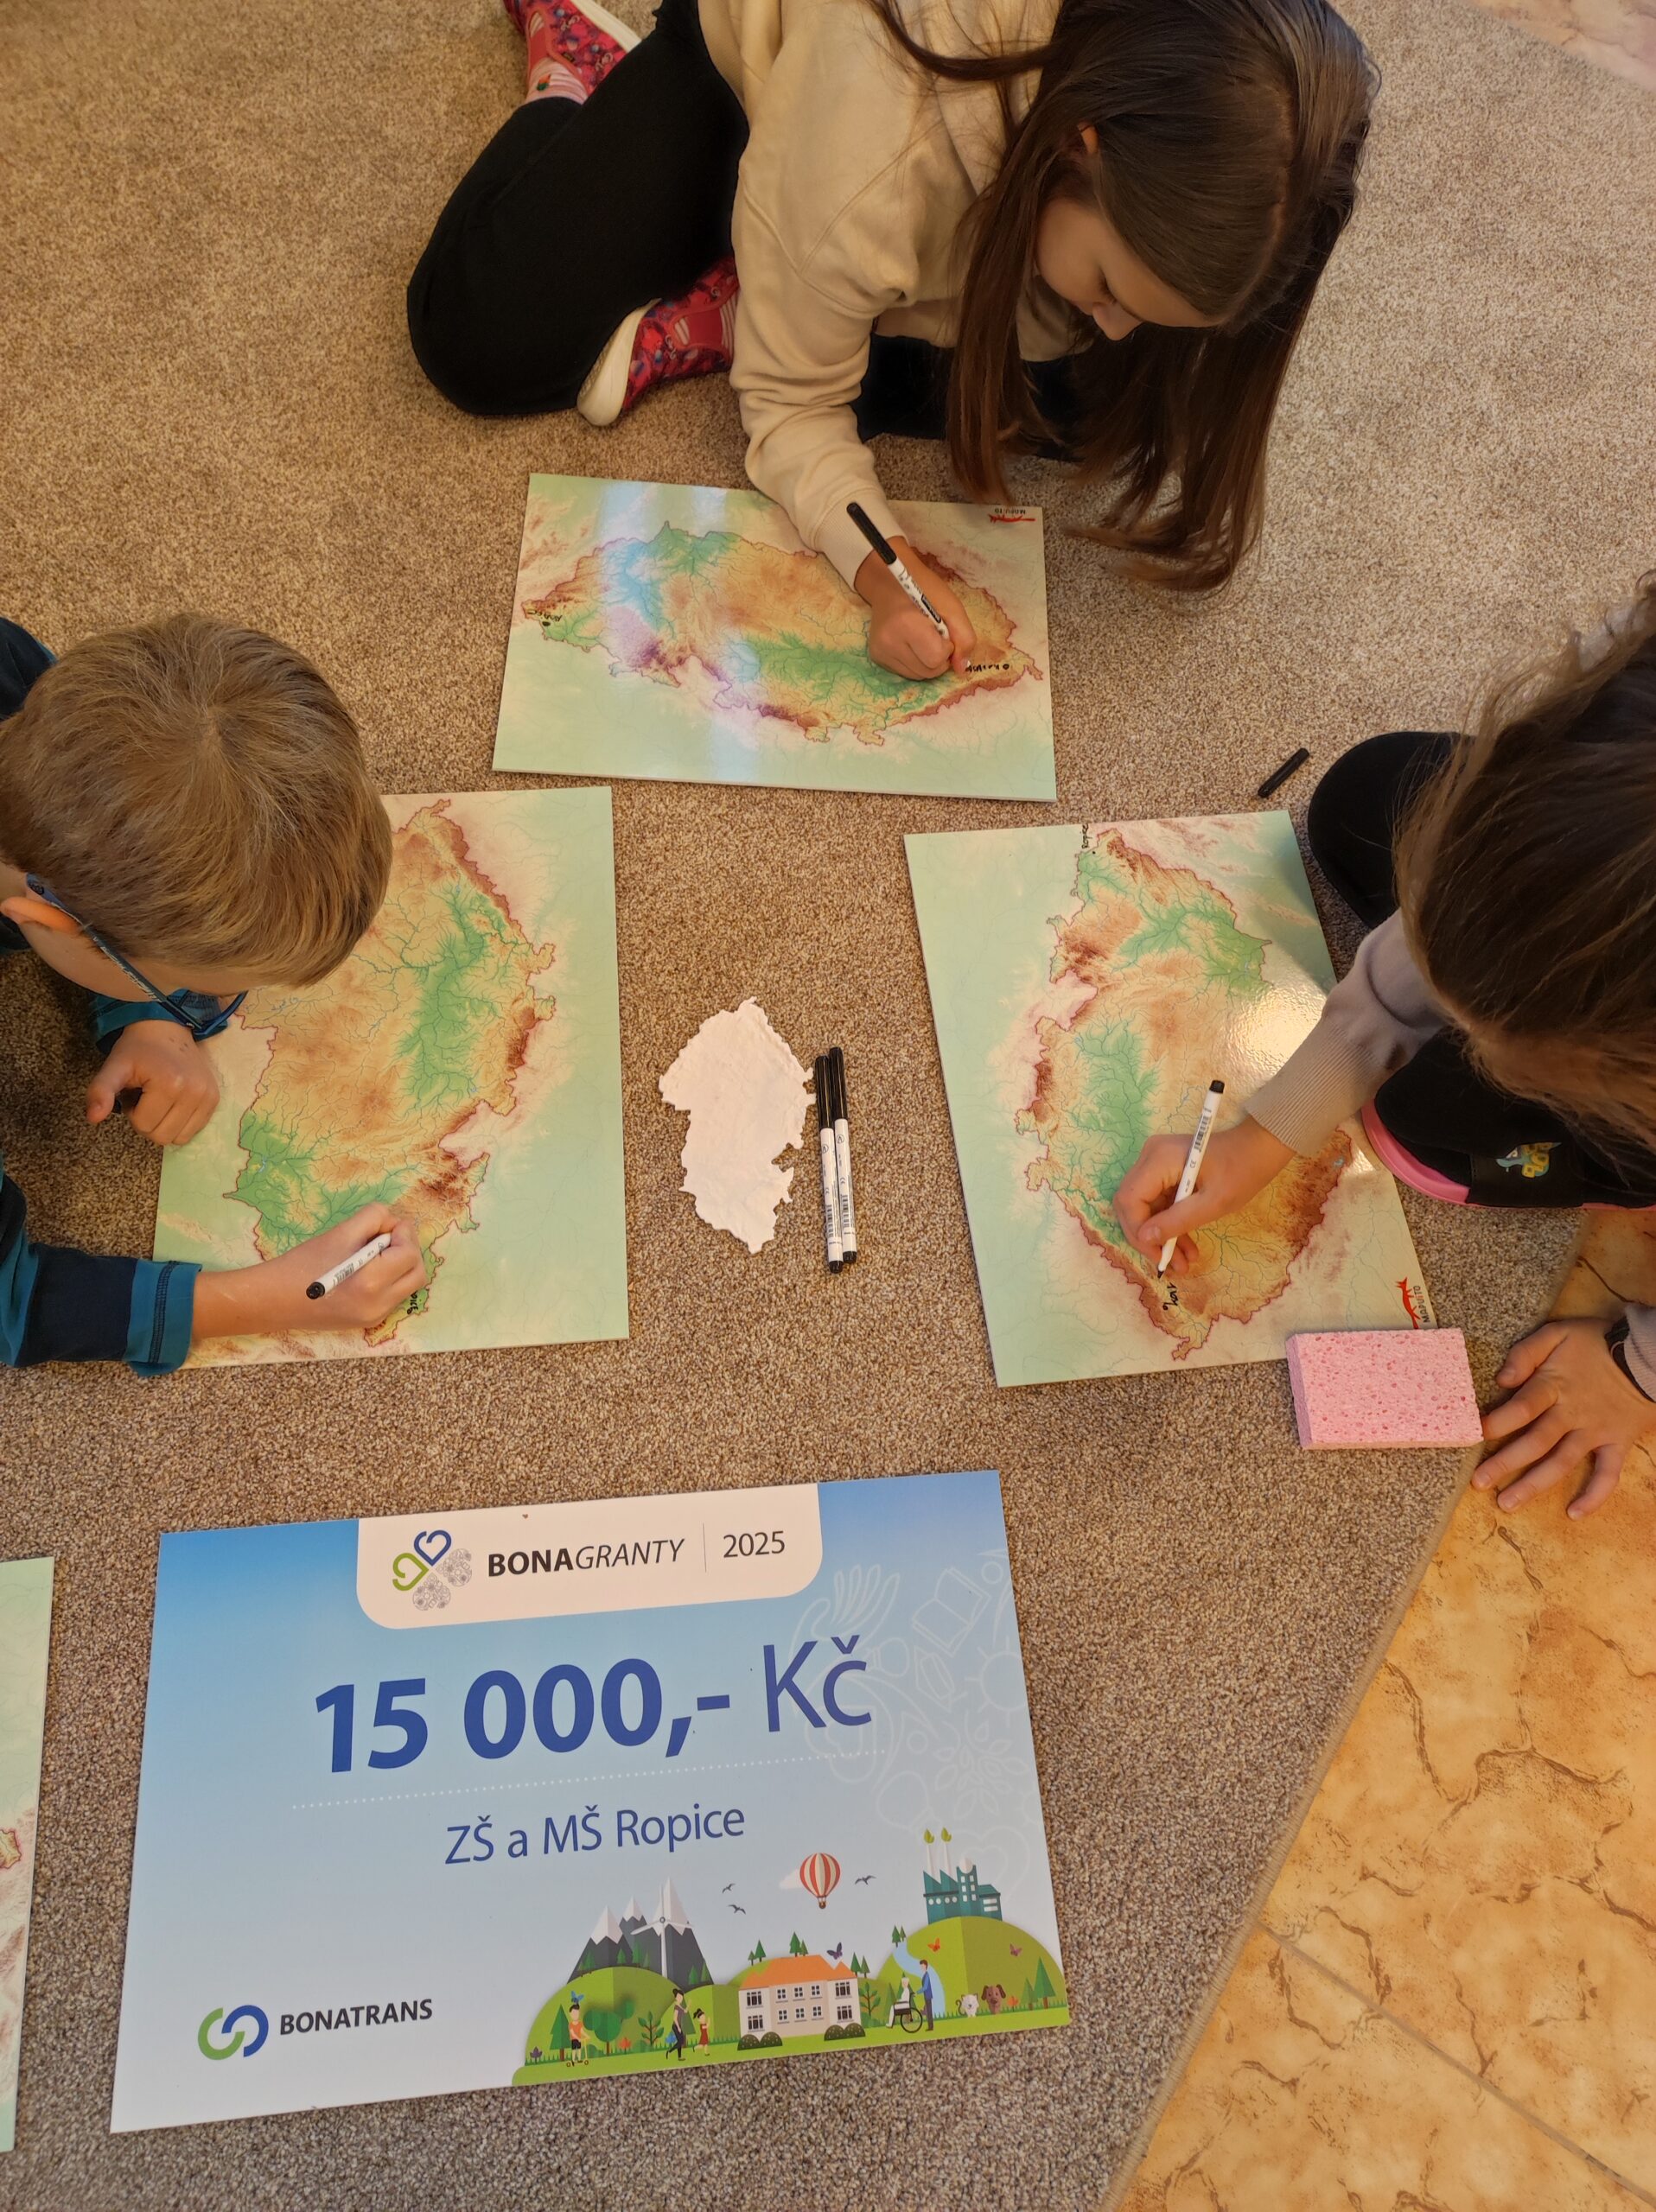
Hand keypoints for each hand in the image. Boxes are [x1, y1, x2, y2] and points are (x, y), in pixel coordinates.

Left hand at [87, 1019, 219, 1145]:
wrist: (167, 1029)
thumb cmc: (137, 1049)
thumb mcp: (114, 1066)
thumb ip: (100, 1090)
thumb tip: (92, 1118)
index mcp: (170, 1084)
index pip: (144, 1125)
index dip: (132, 1112)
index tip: (135, 1092)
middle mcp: (194, 1092)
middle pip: (163, 1136)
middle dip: (148, 1121)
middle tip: (146, 1097)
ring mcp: (208, 1096)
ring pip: (179, 1138)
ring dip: (165, 1124)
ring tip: (160, 1100)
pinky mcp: (215, 1099)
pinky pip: (195, 1130)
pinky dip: (181, 1123)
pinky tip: (174, 1102)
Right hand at [191, 1204, 427, 1343]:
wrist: (275, 1299)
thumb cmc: (304, 1262)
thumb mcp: (341, 1232)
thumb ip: (374, 1219)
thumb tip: (395, 1223)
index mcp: (371, 1282)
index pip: (409, 1254)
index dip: (404, 1233)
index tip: (389, 1225)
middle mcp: (379, 1305)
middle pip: (417, 1274)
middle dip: (408, 1250)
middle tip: (387, 1237)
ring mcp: (374, 1317)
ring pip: (407, 1286)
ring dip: (400, 1266)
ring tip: (375, 1253)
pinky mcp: (367, 1322)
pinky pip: (393, 1297)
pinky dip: (390, 1280)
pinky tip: (367, 1270)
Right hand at [857, 538, 975, 679]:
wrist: (890, 584)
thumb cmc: (924, 591)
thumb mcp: (952, 607)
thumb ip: (964, 638)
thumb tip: (961, 669)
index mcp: (906, 624)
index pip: (936, 658)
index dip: (946, 647)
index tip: (941, 631)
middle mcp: (888, 642)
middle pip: (928, 672)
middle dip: (938, 657)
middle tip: (933, 635)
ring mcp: (880, 651)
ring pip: (918, 676)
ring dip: (928, 662)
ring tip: (922, 639)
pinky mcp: (876, 657)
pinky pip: (906, 673)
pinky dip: (916, 663)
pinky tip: (912, 645)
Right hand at [1113, 1116, 1294, 1271]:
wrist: (1259, 1148)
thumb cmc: (1242, 1171)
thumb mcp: (1213, 1203)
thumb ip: (1177, 1220)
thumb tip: (1144, 1238)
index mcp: (1159, 1159)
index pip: (1129, 1199)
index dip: (1138, 1231)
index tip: (1158, 1256)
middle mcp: (1149, 1156)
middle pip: (1131, 1203)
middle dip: (1147, 1237)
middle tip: (1168, 1263)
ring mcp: (1154, 1162)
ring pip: (1144, 1206)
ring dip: (1160, 1235)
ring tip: (1183, 1262)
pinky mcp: (1162, 1170)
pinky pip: (1156, 1201)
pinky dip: (1168, 1224)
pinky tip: (1185, 1246)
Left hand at [1475, 1316, 1655, 1517]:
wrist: (1649, 1354)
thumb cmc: (1598, 1342)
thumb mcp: (1558, 1332)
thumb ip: (1527, 1352)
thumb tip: (1502, 1379)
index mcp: (1554, 1386)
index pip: (1522, 1408)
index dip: (1499, 1422)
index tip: (1475, 1436)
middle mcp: (1571, 1414)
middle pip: (1535, 1443)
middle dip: (1504, 1463)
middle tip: (1479, 1483)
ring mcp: (1594, 1432)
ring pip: (1561, 1463)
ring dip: (1533, 1485)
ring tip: (1507, 1503)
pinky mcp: (1617, 1444)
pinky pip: (1608, 1475)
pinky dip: (1594, 1496)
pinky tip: (1574, 1513)